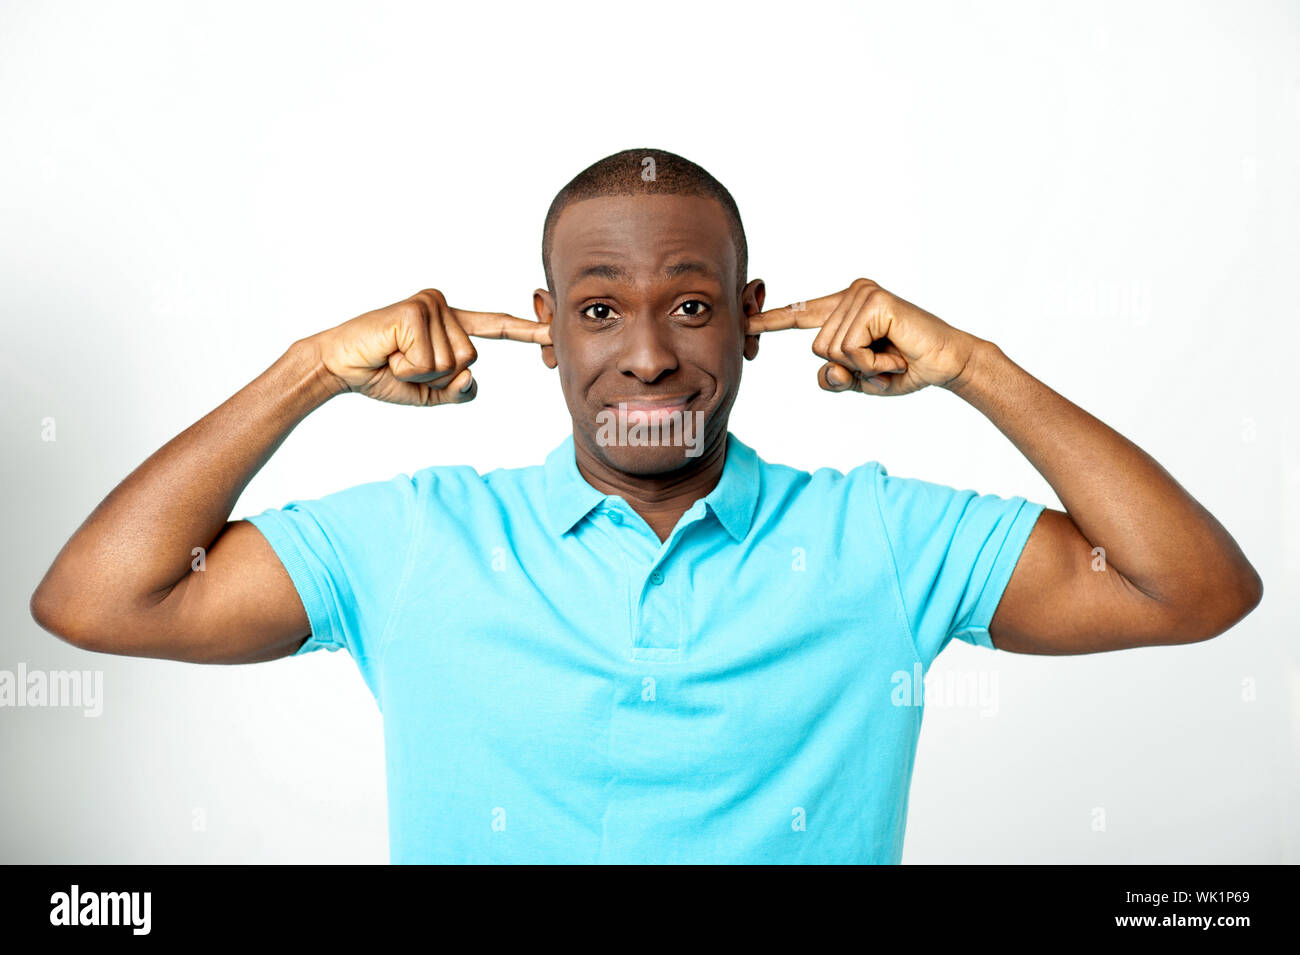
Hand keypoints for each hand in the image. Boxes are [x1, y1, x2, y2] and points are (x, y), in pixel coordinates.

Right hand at [305, 288, 550, 405]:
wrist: (340, 368)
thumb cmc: (383, 375)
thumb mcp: (431, 393)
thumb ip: (459, 390)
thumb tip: (471, 377)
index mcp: (452, 325)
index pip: (495, 328)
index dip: (527, 331)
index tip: (554, 329)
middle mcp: (444, 309)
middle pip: (470, 361)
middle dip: (436, 377)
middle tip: (402, 364)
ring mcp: (431, 306)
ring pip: (453, 362)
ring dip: (420, 373)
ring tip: (394, 358)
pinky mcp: (415, 311)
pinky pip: (429, 359)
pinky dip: (407, 368)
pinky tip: (388, 353)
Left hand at [746, 278, 982, 396]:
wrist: (946, 364)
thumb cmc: (904, 369)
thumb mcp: (859, 380)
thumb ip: (835, 377)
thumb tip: (826, 372)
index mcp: (843, 309)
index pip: (801, 314)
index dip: (771, 321)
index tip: (743, 322)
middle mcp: (851, 295)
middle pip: (816, 347)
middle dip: (849, 369)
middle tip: (882, 365)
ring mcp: (862, 294)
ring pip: (830, 350)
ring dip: (862, 368)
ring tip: (889, 360)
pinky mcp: (873, 301)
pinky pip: (849, 349)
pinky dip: (871, 365)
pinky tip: (894, 358)